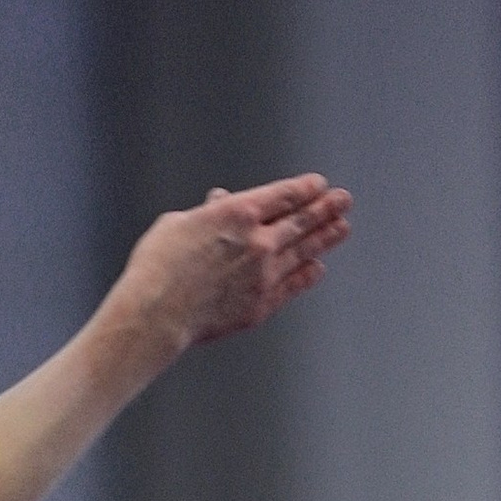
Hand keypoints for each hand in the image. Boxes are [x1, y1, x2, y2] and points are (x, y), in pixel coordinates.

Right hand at [114, 173, 352, 356]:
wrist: (156, 315)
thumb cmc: (156, 266)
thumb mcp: (177, 225)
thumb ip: (206, 212)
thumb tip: (219, 201)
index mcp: (237, 213)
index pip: (283, 195)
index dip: (305, 188)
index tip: (319, 185)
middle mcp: (259, 241)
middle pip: (302, 220)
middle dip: (326, 208)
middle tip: (344, 200)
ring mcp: (264, 274)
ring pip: (304, 251)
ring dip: (325, 238)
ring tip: (342, 228)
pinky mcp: (262, 303)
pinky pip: (293, 285)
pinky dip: (307, 274)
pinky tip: (317, 268)